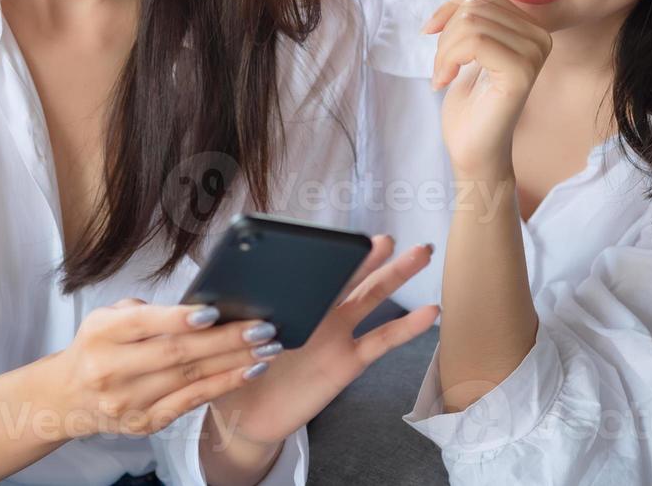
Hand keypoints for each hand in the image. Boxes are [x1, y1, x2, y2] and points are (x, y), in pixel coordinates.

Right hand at [39, 298, 277, 439]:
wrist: (68, 396)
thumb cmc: (98, 347)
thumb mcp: (108, 318)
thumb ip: (147, 313)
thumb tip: (201, 309)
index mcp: (101, 334)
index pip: (144, 324)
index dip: (179, 319)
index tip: (214, 312)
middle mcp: (111, 370)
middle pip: (176, 354)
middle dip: (225, 340)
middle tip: (263, 328)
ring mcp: (128, 401)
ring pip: (189, 378)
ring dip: (234, 362)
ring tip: (267, 348)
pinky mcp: (144, 423)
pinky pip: (191, 402)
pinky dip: (223, 385)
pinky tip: (248, 371)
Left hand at [202, 234, 440, 448]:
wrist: (244, 416)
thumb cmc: (232, 367)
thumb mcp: (222, 337)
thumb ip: (228, 317)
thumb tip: (220, 300)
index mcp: (287, 298)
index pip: (308, 266)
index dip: (323, 250)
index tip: (335, 235)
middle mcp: (316, 310)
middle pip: (347, 274)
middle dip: (368, 253)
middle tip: (387, 236)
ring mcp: (336, 334)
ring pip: (370, 297)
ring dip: (395, 275)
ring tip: (421, 253)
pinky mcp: (348, 361)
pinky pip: (380, 341)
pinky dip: (406, 327)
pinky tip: (430, 311)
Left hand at [424, 0, 551, 179]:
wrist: (473, 149)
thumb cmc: (468, 102)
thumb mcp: (468, 46)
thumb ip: (474, 15)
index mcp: (531, 27)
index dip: (450, 7)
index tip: (431, 32)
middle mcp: (540, 36)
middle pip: (475, 6)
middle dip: (445, 34)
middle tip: (440, 67)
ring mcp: (535, 53)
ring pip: (471, 23)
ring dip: (443, 50)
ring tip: (442, 75)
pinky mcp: (522, 72)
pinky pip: (475, 42)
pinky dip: (448, 60)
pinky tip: (444, 81)